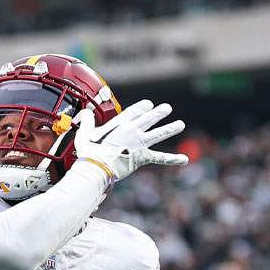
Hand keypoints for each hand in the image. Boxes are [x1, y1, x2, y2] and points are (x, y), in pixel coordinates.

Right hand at [72, 100, 187, 181]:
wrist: (97, 166)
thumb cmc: (89, 152)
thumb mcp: (85, 133)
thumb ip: (87, 121)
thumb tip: (85, 112)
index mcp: (119, 124)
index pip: (134, 111)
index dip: (142, 107)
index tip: (149, 104)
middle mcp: (132, 130)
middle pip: (149, 118)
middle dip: (159, 112)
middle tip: (167, 108)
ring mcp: (140, 143)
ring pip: (159, 134)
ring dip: (170, 128)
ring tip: (180, 124)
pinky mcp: (143, 156)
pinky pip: (160, 157)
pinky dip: (173, 159)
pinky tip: (184, 160)